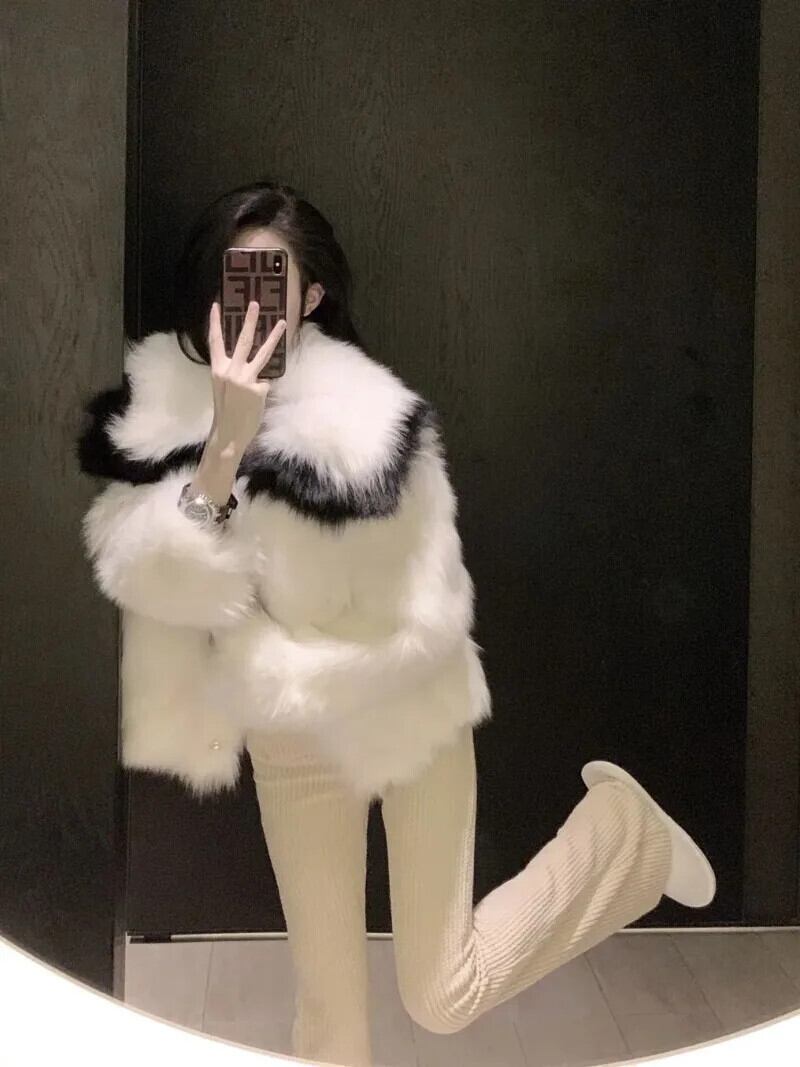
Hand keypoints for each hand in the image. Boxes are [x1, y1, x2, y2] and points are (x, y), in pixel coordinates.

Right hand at [206, 300, 285, 459]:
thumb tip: (251, 359)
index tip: (217, 305)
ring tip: (283, 323)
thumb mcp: (224, 386)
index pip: (215, 341)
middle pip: (242, 340)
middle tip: (255, 303)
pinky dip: (264, 389)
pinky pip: (266, 382)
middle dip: (249, 321)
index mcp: (218, 369)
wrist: (230, 431)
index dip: (215, 323)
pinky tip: (257, 401)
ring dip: (274, 337)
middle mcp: (230, 371)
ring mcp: (245, 379)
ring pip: (263, 353)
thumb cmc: (227, 409)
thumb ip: (233, 370)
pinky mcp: (258, 388)